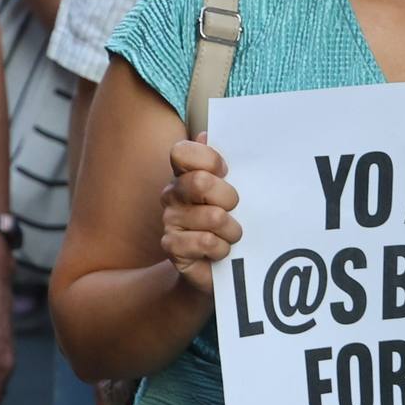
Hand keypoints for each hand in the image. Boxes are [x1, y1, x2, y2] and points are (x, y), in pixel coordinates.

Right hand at [157, 138, 240, 293]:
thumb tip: (206, 134)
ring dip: (232, 230)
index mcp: (184, 175)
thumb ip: (219, 164)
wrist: (220, 269)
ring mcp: (170, 220)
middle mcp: (172, 194)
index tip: (226, 172)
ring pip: (213, 216)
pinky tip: (220, 252)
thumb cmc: (227, 225)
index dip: (210, 160)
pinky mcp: (172, 247)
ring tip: (230, 235)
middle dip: (229, 198)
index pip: (183, 152)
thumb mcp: (231, 191)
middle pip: (200, 182)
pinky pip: (207, 242)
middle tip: (234, 210)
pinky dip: (223, 249)